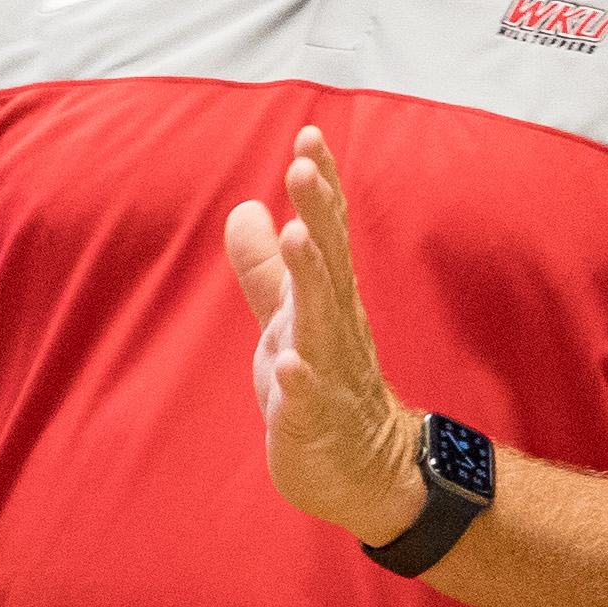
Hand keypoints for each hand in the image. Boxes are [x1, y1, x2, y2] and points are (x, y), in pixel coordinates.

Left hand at [217, 127, 424, 547]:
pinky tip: (289, 363)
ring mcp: (329, 373)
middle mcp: (333, 327)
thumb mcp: (284, 319)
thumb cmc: (321, 387)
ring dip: (311, 277)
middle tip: (303, 164)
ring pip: (322, 320)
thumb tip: (243, 208)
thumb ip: (264, 267)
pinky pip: (309, 399)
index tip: (310, 135)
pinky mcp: (315, 421)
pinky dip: (301, 380)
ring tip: (298, 235)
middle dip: (316, 212)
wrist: (364, 471)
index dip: (320, 187)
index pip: (326, 233)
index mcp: (325, 299)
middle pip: (327, 262)